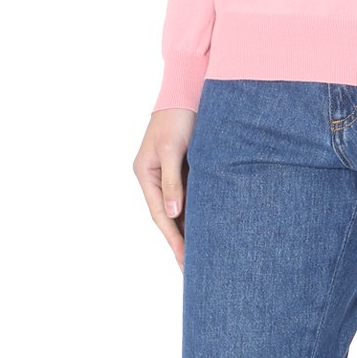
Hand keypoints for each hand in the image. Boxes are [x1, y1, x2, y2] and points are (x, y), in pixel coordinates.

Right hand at [135, 107, 196, 267]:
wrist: (188, 88)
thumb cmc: (178, 116)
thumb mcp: (173, 148)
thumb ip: (172, 181)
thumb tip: (172, 214)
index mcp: (145, 173)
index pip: (160, 215)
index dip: (173, 240)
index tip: (185, 261)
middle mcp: (155, 176)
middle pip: (168, 216)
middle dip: (181, 241)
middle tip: (195, 269)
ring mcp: (169, 172)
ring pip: (180, 208)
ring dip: (191, 228)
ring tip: (205, 255)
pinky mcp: (185, 167)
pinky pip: (192, 195)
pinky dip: (199, 211)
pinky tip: (211, 226)